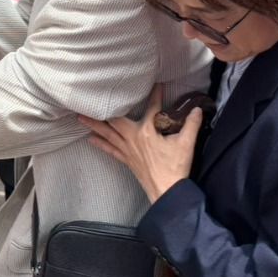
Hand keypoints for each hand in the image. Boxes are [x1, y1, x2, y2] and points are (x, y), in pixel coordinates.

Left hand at [79, 84, 201, 202]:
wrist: (167, 191)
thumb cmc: (176, 168)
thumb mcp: (186, 144)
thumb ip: (192, 125)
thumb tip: (198, 109)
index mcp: (146, 131)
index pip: (151, 108)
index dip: (155, 96)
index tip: (157, 84)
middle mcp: (133, 139)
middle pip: (114, 120)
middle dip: (102, 110)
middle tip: (87, 101)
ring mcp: (127, 150)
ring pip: (107, 134)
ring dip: (93, 125)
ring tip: (79, 117)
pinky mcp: (127, 161)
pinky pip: (110, 150)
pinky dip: (100, 144)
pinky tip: (90, 139)